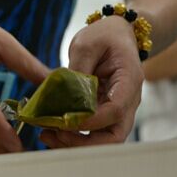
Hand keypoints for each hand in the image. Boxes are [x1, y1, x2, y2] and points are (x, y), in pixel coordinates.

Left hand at [41, 15, 142, 147]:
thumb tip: (63, 98)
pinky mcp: (107, 113)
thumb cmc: (106, 36)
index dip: (90, 121)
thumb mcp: (87, 44)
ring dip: (77, 143)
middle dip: (83, 142)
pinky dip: (75, 136)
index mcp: (129, 80)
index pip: (116, 110)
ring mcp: (120, 109)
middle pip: (114, 135)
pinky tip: (53, 130)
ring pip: (104, 139)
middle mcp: (129, 100)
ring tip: (47, 134)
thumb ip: (77, 70)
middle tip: (54, 133)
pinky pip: (95, 132)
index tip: (64, 120)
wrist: (119, 34)